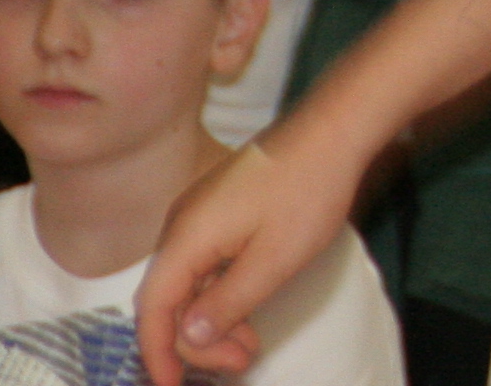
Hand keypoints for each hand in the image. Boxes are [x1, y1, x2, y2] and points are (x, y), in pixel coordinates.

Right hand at [137, 134, 354, 384]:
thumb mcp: (274, 260)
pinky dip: (223, 292)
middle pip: (171, 298)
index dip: (157, 352)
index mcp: (186, 238)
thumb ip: (227, 303)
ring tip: (250, 344)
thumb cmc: (309, 192)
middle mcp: (183, 226)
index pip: (154, 308)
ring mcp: (201, 215)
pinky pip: (207, 263)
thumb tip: (187, 337)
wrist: (336, 129)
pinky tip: (250, 310)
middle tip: (239, 363)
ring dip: (214, 318)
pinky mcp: (221, 210)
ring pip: (191, 283)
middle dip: (197, 340)